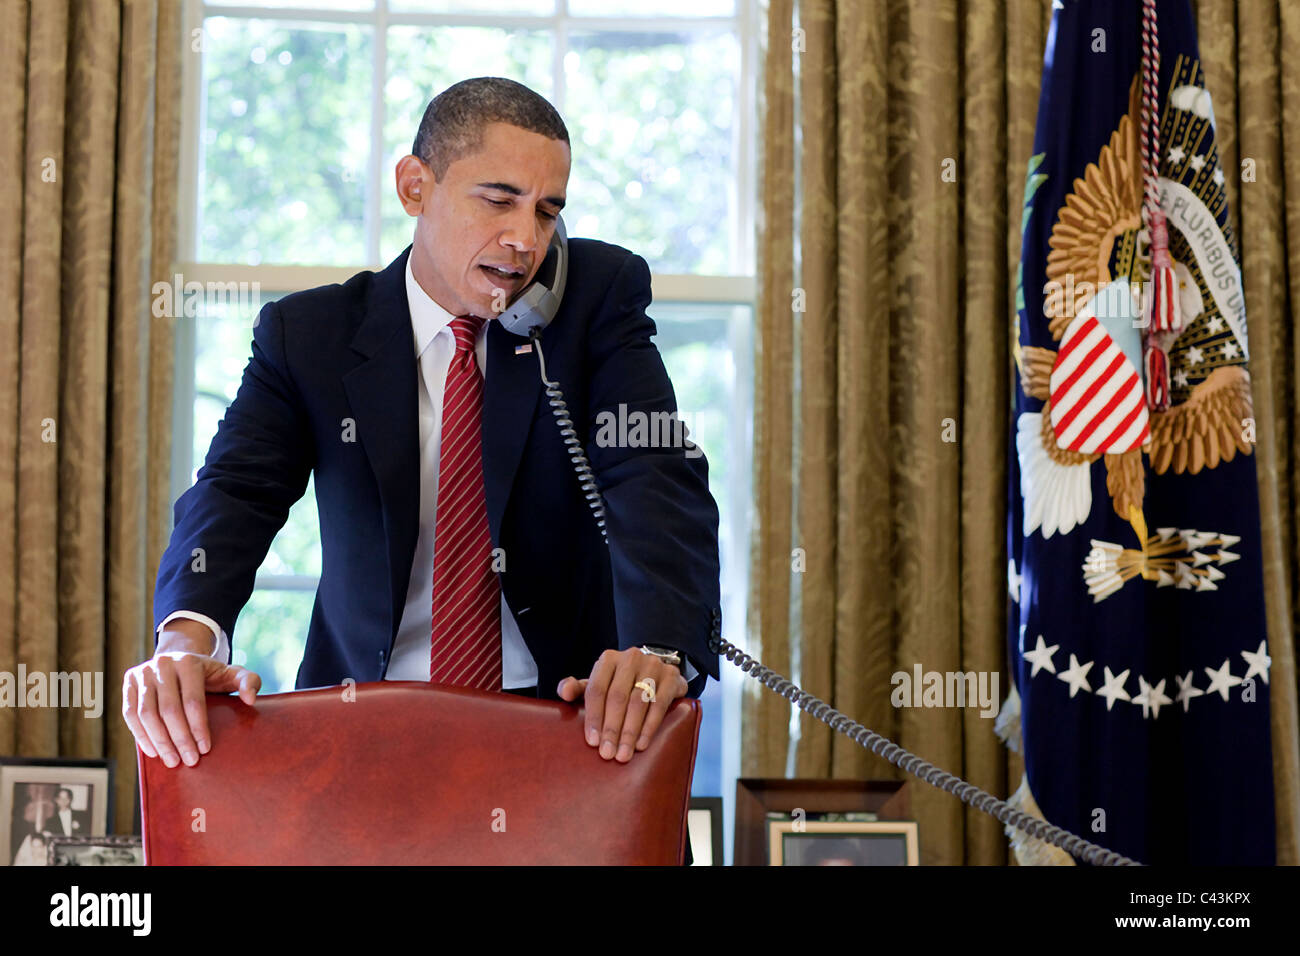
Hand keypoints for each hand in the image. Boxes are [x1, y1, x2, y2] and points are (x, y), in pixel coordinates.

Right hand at [122, 641, 260, 768]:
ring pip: (147, 713)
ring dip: (160, 741)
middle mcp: (163, 664)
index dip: (198, 727)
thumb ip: (248, 681)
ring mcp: (143, 673)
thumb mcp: (230, 674)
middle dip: (180, 739)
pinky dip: (140, 735)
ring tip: (173, 761)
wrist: (178, 660)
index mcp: (189, 662)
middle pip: (169, 709)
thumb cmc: (208, 674)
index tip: (205, 749)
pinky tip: (153, 752)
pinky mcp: (129, 683)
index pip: (193, 701)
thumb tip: (250, 699)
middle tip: (190, 761)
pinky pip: (130, 714)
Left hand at [556, 648, 688, 762]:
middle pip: (618, 697)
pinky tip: (642, 744)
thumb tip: (564, 692)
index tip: (592, 741)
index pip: (597, 689)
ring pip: (638, 702)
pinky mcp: (671, 677)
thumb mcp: (598, 683)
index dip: (593, 717)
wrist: (655, 671)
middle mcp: (630, 658)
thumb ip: (578, 688)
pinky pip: (659, 704)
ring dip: (630, 731)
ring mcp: (653, 665)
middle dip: (612, 728)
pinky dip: (650, 726)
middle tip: (608, 753)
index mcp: (608, 659)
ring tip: (624, 753)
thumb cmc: (620, 682)